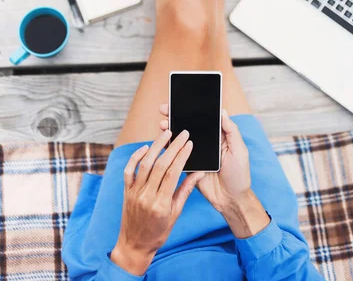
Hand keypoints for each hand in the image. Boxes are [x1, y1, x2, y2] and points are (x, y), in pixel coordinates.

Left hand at [111, 129, 203, 275]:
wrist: (134, 246)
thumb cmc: (158, 233)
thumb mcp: (175, 214)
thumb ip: (185, 191)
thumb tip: (198, 173)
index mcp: (161, 204)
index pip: (173, 173)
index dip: (182, 156)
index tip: (189, 144)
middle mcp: (146, 196)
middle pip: (160, 165)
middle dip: (172, 146)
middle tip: (182, 134)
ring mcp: (134, 192)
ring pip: (145, 163)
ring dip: (156, 146)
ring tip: (166, 134)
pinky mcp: (126, 191)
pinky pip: (129, 170)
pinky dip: (136, 157)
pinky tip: (145, 148)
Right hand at [159, 105, 268, 237]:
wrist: (231, 200)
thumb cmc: (239, 175)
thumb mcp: (239, 151)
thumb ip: (232, 132)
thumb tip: (223, 112)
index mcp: (218, 136)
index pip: (203, 119)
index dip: (192, 109)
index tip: (180, 101)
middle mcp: (205, 142)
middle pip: (188, 126)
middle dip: (175, 116)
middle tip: (165, 109)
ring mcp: (196, 154)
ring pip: (180, 139)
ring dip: (170, 130)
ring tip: (162, 124)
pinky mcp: (188, 166)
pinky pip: (177, 155)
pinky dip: (169, 148)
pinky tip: (162, 142)